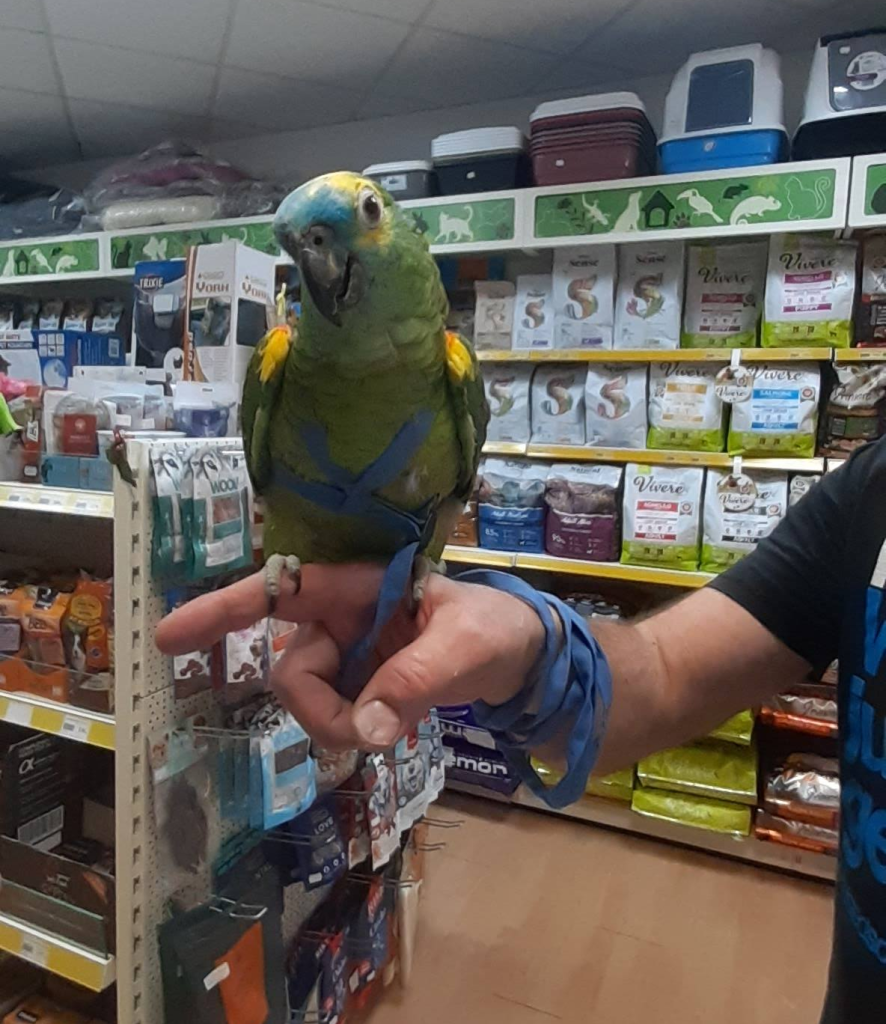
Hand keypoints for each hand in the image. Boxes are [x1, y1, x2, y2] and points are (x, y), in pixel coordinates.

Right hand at [155, 564, 544, 750]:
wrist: (521, 656)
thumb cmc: (495, 628)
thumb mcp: (466, 645)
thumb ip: (417, 680)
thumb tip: (366, 728)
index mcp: (357, 585)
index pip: (277, 590)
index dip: (220, 610)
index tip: (168, 638)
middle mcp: (340, 618)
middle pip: (292, 671)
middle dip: (320, 709)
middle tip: (374, 734)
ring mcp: (348, 655)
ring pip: (309, 701)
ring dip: (340, 726)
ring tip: (397, 728)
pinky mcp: (359, 685)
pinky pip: (333, 716)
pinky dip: (354, 731)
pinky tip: (394, 726)